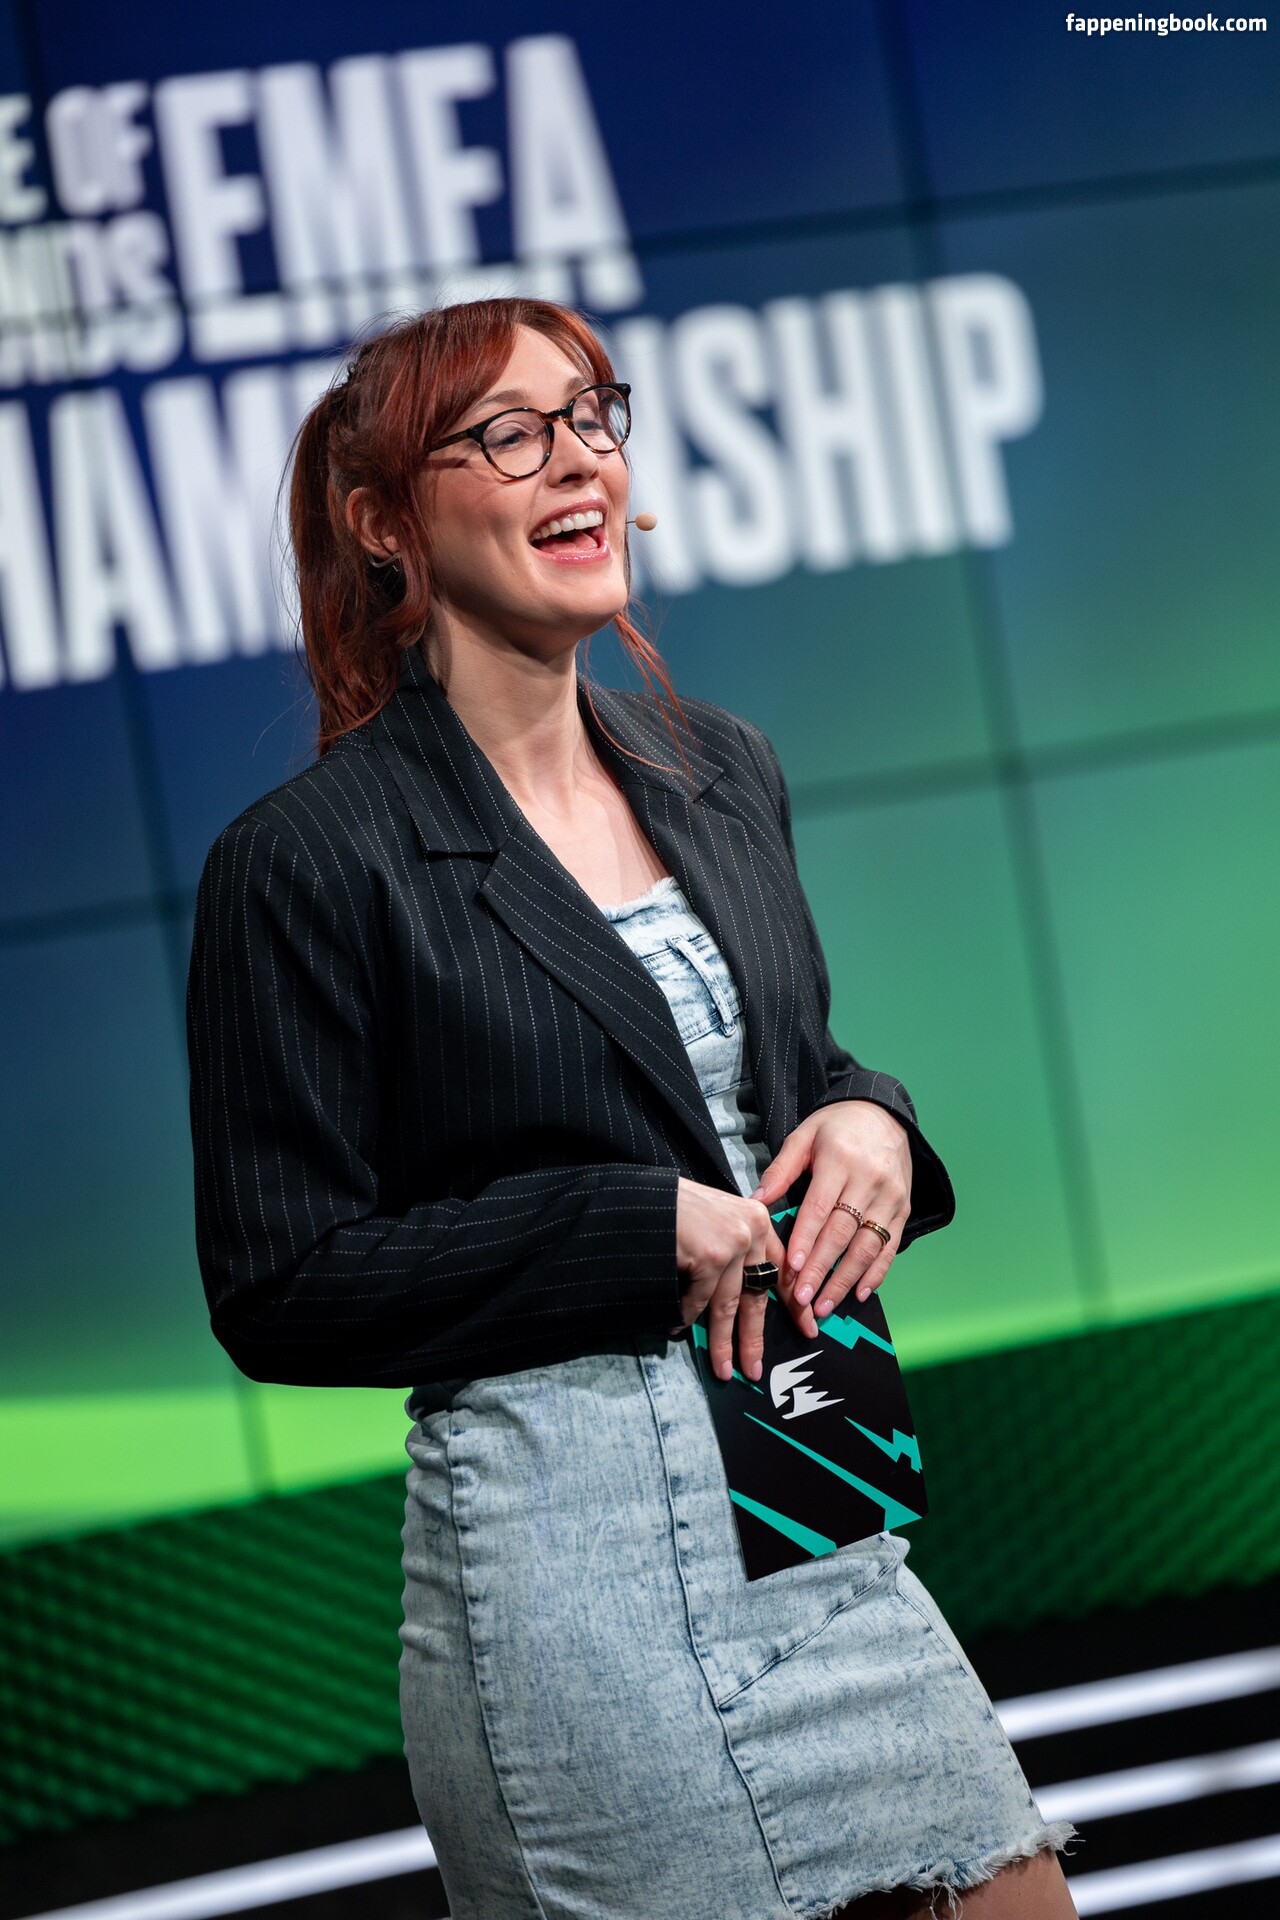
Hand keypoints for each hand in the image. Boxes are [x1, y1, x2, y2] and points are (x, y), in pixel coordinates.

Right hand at [674, 1178, 790, 1383]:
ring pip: (728, 1306)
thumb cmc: (675, 1207)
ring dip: (722, 1343)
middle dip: (754, 1337)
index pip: (783, 1268)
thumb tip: (748, 1289)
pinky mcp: (710, 1257)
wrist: (639, 1197)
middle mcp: (752, 1230)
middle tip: (755, 1369)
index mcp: (758, 1219)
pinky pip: (699, 1301)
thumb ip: (737, 1246)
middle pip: (757, 1294)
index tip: (808, 1327)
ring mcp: (732, 1244)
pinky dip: (686, 1316)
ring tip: (723, 1370)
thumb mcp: (718, 1218)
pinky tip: (677, 1326)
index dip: (795, 1303)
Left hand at [749, 1101, 911, 1321]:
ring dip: (846, 1280)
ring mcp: (890, 1197)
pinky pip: (890, 1247)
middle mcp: (869, 1180)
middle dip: (822, 1268)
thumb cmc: (836, 1127)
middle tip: (803, 1298)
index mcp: (840, 1161)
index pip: (820, 1207)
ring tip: (825, 1305)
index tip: (792, 1268)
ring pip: (868, 1246)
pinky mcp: (903, 1209)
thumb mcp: (804, 1136)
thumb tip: (756, 1202)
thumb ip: (781, 1169)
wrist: (883, 1112)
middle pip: (843, 1232)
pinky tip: (861, 1293)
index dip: (806, 1239)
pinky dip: (877, 1273)